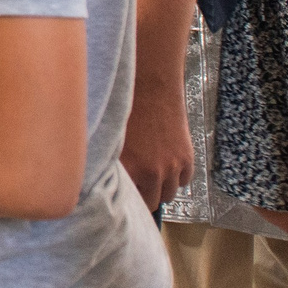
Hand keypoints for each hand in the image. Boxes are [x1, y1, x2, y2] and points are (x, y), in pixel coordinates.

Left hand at [120, 71, 193, 208]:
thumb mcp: (111, 139)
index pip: (129, 201)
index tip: (123, 197)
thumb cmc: (126, 108)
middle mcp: (152, 172)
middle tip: (137, 185)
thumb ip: (108, 163)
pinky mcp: (186, 159)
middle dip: (144, 194)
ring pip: (169, 194)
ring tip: (151, 173)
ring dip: (161, 187)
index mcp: (129, 169)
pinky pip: (184, 181)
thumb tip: (101, 180)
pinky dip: (176, 176)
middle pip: (151, 201)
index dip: (125, 198)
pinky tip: (165, 163)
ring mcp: (171, 167)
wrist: (150, 86)